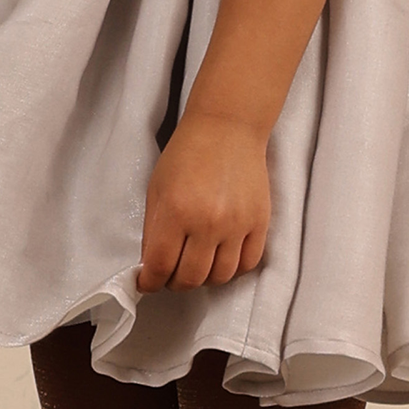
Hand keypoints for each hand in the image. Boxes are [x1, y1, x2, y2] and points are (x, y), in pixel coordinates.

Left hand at [136, 111, 270, 293]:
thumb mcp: (157, 186)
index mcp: (176, 210)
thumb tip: (151, 265)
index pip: (160, 267)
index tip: (148, 282)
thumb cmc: (188, 152)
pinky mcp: (259, 222)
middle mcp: (207, 222)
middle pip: (190, 278)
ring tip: (196, 263)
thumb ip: (153, 229)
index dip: (150, 281)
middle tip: (171, 273)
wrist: (227, 126)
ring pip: (219, 277)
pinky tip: (221, 257)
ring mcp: (237, 224)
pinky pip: (247, 264)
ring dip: (204, 278)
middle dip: (175, 282)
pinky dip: (232, 269)